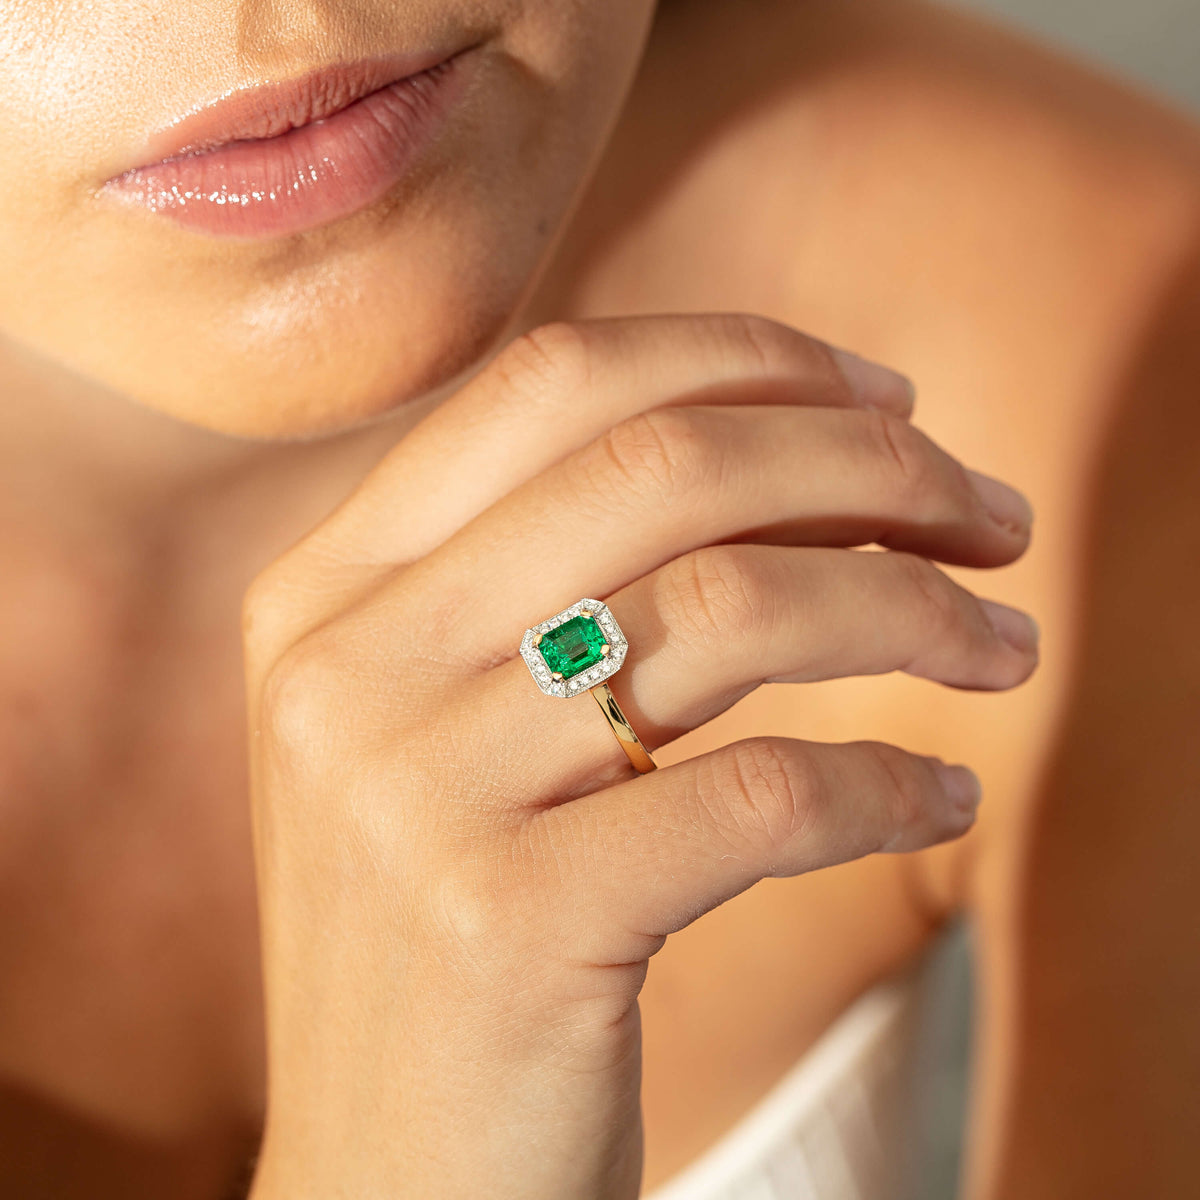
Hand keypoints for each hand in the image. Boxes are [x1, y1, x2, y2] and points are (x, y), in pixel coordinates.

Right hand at [240, 314, 1036, 1199]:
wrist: (387, 1176)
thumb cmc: (456, 922)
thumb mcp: (452, 725)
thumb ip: (554, 577)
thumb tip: (790, 441)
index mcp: (331, 587)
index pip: (556, 378)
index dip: (748, 356)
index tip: (888, 403)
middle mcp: (352, 665)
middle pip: (663, 463)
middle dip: (872, 466)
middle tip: (991, 516)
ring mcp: (414, 792)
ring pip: (731, 608)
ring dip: (913, 610)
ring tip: (1006, 648)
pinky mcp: (507, 926)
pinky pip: (764, 797)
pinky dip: (886, 789)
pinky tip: (942, 803)